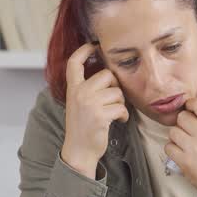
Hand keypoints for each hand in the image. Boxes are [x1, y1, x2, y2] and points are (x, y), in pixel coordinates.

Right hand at [60, 43, 128, 178]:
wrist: (79, 150)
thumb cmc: (82, 127)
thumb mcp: (78, 104)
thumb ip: (86, 88)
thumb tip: (107, 74)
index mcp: (72, 89)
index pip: (74, 63)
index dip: (84, 51)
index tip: (93, 45)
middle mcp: (79, 93)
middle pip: (107, 75)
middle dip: (115, 86)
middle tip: (113, 100)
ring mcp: (89, 104)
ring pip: (117, 92)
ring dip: (120, 103)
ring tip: (114, 113)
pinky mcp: (100, 115)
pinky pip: (121, 107)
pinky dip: (123, 115)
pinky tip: (118, 121)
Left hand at [165, 97, 196, 196]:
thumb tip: (195, 109)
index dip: (191, 104)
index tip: (189, 107)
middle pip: (182, 117)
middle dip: (183, 122)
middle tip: (187, 129)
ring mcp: (193, 149)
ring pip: (173, 131)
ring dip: (176, 136)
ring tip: (184, 142)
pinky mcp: (184, 161)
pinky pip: (168, 146)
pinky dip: (172, 149)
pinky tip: (180, 152)